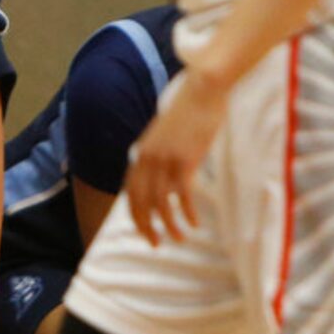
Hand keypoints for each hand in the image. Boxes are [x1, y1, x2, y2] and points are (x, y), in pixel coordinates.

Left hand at [124, 67, 226, 244]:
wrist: (202, 89)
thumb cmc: (188, 109)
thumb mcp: (165, 133)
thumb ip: (159, 152)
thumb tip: (162, 172)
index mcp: (142, 152)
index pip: (131, 191)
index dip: (136, 214)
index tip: (143, 230)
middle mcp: (149, 158)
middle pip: (141, 201)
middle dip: (146, 226)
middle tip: (156, 243)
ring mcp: (166, 159)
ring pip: (162, 203)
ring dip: (169, 225)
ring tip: (178, 239)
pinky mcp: (185, 160)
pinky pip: (183, 195)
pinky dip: (187, 213)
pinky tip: (194, 224)